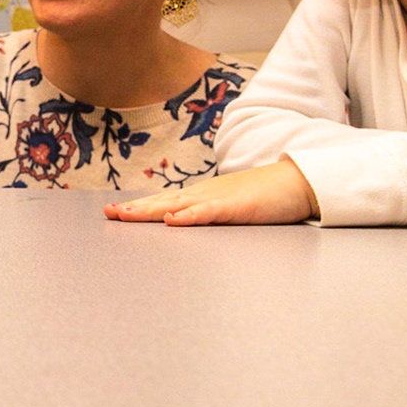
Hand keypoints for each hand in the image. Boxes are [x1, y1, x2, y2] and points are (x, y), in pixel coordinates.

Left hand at [104, 158, 319, 225]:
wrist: (297, 183)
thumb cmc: (265, 197)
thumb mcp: (230, 207)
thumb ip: (208, 214)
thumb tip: (186, 222)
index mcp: (202, 196)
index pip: (164, 201)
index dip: (139, 207)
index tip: (113, 212)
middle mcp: (204, 194)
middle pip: (163, 202)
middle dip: (135, 209)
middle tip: (108, 214)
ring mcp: (219, 199)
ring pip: (178, 205)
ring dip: (151, 211)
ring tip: (126, 215)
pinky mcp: (237, 207)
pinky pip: (209, 212)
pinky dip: (190, 216)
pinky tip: (173, 220)